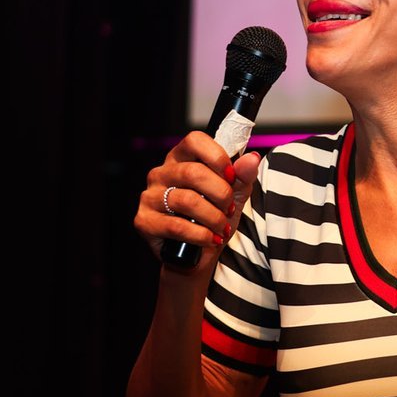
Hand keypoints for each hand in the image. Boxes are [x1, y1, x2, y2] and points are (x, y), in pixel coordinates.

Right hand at [134, 131, 261, 265]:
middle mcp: (161, 173)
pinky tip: (211, 239)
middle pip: (193, 172)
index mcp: (181, 159)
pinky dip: (201, 234)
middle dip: (221, 194)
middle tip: (229, 209)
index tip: (232, 176)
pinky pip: (177, 226)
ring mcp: (150, 197)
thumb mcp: (233, 195)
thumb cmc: (212, 219)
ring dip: (213, 217)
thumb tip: (252, 158)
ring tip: (221, 227)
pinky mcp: (144, 221)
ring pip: (187, 200)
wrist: (197, 255)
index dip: (217, 157)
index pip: (195, 141)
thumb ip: (243, 176)